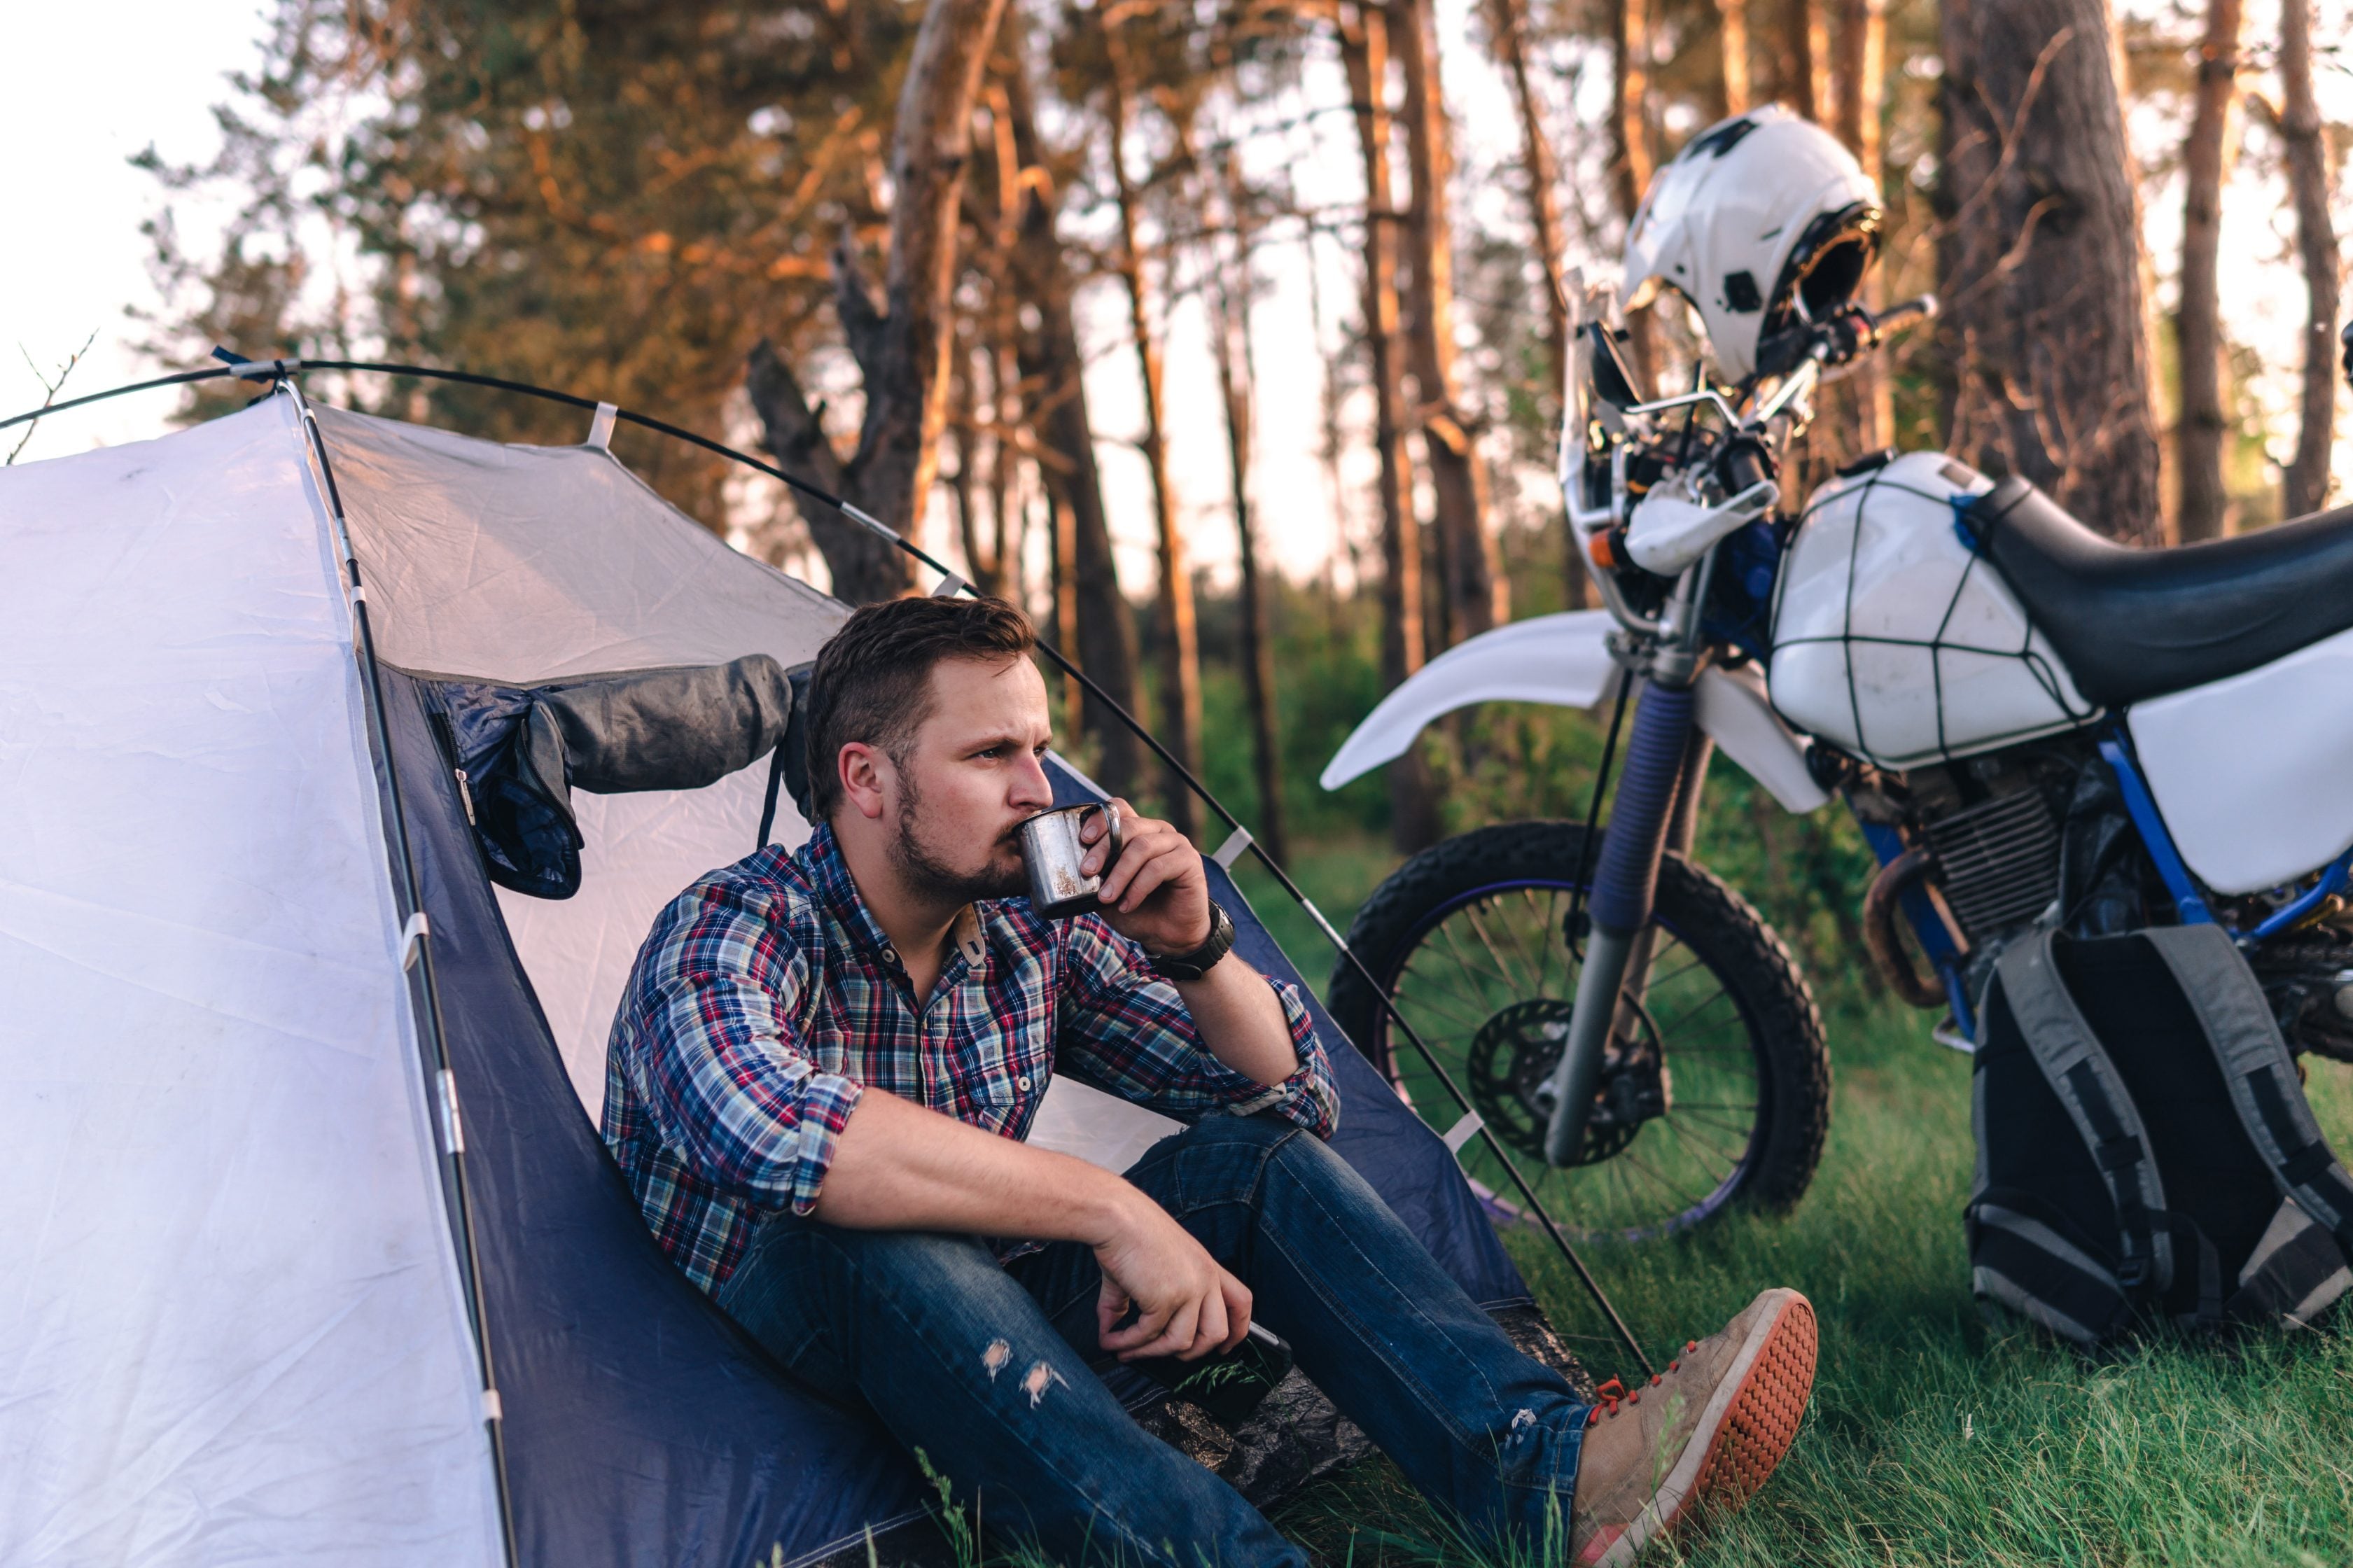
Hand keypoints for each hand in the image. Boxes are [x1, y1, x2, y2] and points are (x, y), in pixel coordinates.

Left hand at [1080, 798, 1211, 955]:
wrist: (1168, 935)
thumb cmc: (1138, 910)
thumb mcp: (1107, 891)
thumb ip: (1094, 876)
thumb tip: (1067, 868)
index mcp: (1139, 831)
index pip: (1118, 809)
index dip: (1100, 819)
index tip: (1083, 839)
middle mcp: (1158, 832)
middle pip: (1128, 826)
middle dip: (1103, 849)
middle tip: (1087, 872)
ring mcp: (1176, 844)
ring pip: (1142, 847)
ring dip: (1119, 874)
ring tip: (1106, 898)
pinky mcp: (1189, 861)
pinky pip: (1158, 867)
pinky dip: (1138, 888)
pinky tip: (1127, 904)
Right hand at [1090, 1189, 1252, 1361]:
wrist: (1116, 1216)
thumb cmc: (1129, 1231)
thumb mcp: (1146, 1267)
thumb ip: (1136, 1302)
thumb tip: (1109, 1330)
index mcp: (1206, 1266)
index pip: (1241, 1301)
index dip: (1238, 1330)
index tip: (1225, 1348)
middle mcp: (1204, 1278)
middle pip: (1216, 1333)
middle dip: (1191, 1353)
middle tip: (1166, 1355)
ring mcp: (1188, 1289)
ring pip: (1181, 1342)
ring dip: (1150, 1353)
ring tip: (1126, 1351)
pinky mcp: (1165, 1298)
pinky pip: (1149, 1334)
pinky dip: (1128, 1343)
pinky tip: (1111, 1340)